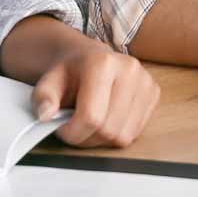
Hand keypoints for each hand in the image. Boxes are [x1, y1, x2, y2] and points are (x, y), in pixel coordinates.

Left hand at [30, 43, 159, 147]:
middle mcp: (129, 69)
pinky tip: (107, 118)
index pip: (91, 117)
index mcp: (102, 63)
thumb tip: (45, 115)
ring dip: (102, 138)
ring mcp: (146, 81)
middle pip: (109, 130)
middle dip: (86, 138)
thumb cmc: (70, 72)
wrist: (89, 58)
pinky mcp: (154, 93)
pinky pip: (135, 133)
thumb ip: (43, 97)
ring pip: (123, 136)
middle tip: (75, 127)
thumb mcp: (48, 81)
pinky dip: (117, 133)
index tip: (62, 129)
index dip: (73, 133)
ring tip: (91, 122)